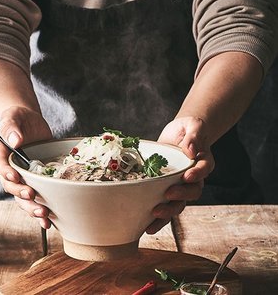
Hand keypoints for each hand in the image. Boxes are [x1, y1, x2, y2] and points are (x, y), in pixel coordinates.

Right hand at [0, 106, 52, 227]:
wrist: (30, 123)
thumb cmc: (19, 118)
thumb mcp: (13, 117)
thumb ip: (11, 127)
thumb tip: (15, 140)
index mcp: (0, 154)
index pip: (0, 165)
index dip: (6, 172)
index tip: (15, 177)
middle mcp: (8, 169)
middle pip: (11, 186)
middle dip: (21, 194)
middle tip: (32, 197)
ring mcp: (21, 177)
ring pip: (22, 197)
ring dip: (31, 208)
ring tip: (43, 215)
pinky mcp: (34, 181)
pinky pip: (34, 198)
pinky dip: (40, 210)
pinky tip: (49, 220)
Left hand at [146, 116, 214, 233]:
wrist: (180, 133)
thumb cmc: (188, 128)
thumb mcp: (193, 125)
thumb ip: (194, 136)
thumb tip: (190, 150)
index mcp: (203, 161)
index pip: (204, 169)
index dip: (197, 175)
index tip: (187, 176)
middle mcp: (193, 177)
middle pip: (192, 191)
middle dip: (181, 196)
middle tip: (168, 196)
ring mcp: (180, 184)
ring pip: (178, 203)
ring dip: (167, 213)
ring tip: (153, 219)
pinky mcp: (166, 188)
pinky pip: (164, 204)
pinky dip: (157, 216)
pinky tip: (146, 225)